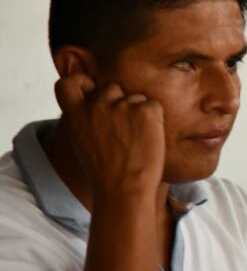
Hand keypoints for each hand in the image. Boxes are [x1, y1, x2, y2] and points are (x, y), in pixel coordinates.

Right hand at [53, 72, 165, 196]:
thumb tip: (97, 106)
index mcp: (76, 115)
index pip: (67, 84)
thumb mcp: (83, 143)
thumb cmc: (105, 172)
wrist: (124, 188)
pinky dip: (155, 120)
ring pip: (135, 98)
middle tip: (125, 130)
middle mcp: (96, 105)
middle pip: (111, 88)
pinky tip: (148, 139)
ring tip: (136, 140)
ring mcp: (122, 105)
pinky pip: (153, 106)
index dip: (79, 82)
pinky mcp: (145, 109)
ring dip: (138, 113)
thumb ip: (86, 120)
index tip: (89, 88)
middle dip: (119, 102)